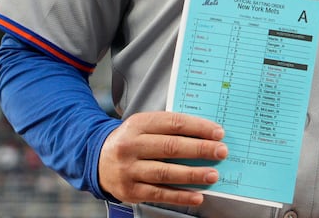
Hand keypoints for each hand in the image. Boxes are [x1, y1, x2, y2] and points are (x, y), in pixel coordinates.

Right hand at [98, 111, 227, 206]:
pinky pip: (158, 194)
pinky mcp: (129, 191)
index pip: (173, 124)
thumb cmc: (131, 141)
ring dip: (192, 174)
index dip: (198, 127)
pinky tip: (197, 196)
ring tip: (213, 175)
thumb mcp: (143, 126)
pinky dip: (180, 196)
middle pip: (171, 147)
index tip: (218, 133)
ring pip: (165, 172)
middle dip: (200, 149)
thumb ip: (169, 128)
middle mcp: (130, 146)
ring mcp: (128, 170)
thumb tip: (206, 135)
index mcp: (137, 124)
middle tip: (221, 151)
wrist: (97, 159)